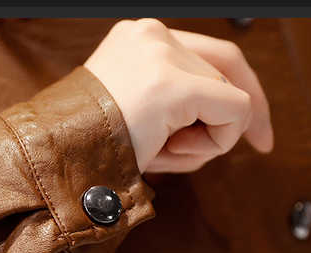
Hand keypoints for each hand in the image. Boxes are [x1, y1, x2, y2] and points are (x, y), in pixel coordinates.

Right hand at [83, 18, 273, 173]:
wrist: (54, 159)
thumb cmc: (89, 146)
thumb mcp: (132, 110)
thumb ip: (177, 99)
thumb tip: (237, 113)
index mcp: (138, 38)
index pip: (211, 54)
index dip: (240, 88)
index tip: (256, 130)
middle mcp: (152, 35)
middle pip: (226, 75)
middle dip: (229, 122)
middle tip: (231, 149)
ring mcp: (162, 55)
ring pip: (230, 98)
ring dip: (208, 140)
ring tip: (162, 154)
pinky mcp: (173, 84)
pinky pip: (234, 113)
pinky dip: (217, 142)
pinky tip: (171, 152)